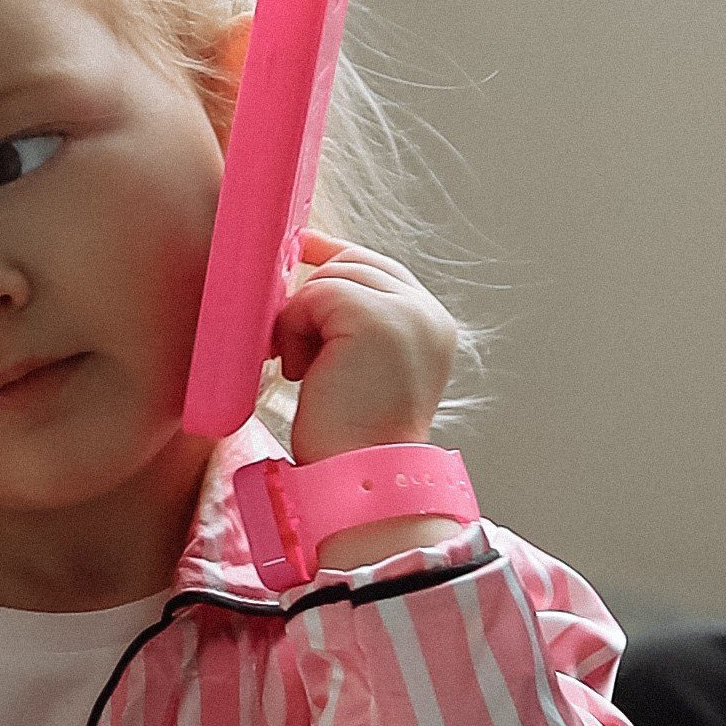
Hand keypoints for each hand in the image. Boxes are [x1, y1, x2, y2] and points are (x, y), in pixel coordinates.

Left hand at [276, 230, 463, 565]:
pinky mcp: (377, 318)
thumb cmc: (347, 438)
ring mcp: (407, 313)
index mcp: (431, 326)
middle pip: (351, 265)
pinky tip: (302, 372)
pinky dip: (294, 330)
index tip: (299, 247)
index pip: (379, 267)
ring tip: (305, 371)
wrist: (358, 478)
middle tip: (295, 355)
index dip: (335, 255)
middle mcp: (427, 314)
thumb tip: (308, 271)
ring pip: (330, 278)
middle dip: (312, 301)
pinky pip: (315, 294)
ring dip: (301, 322)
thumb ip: (353, 323)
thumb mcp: (360, 369)